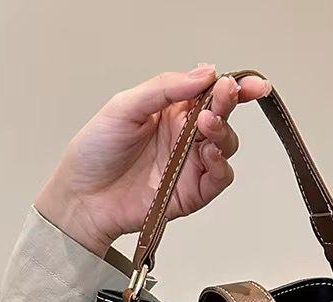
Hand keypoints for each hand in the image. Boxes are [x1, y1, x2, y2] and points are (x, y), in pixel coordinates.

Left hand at [35, 65, 271, 255]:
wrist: (83, 197)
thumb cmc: (95, 153)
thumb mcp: (124, 106)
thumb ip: (165, 88)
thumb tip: (203, 72)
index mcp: (171, 110)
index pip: (210, 93)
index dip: (234, 87)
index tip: (249, 84)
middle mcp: (184, 136)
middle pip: (222, 116)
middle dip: (229, 104)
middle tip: (225, 96)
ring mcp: (190, 165)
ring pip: (226, 145)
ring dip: (223, 132)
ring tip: (206, 126)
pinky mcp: (192, 192)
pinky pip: (219, 178)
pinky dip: (221, 165)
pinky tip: (209, 154)